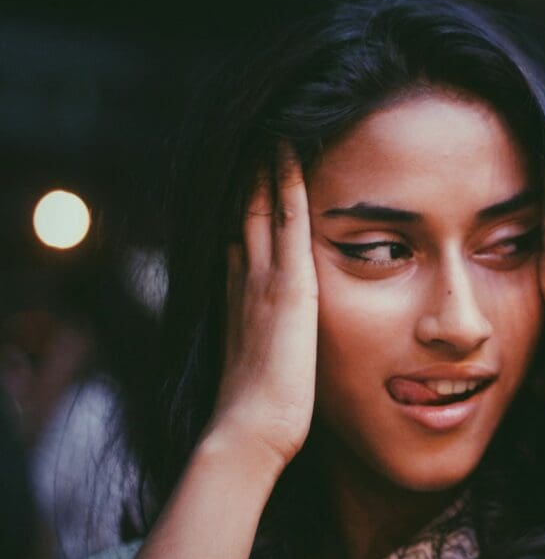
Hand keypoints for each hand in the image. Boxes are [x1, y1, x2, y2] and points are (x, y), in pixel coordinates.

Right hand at [205, 148, 318, 471]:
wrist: (250, 431)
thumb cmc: (261, 413)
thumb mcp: (260, 366)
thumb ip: (266, 343)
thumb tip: (276, 340)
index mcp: (239, 299)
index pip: (241, 239)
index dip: (243, 205)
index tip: (249, 176)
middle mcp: (244, 280)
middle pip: (243, 213)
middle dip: (249, 176)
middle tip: (256, 135)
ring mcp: (263, 279)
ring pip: (260, 206)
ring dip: (265, 167)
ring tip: (273, 127)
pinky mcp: (288, 286)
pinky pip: (287, 220)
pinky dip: (287, 183)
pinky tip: (290, 151)